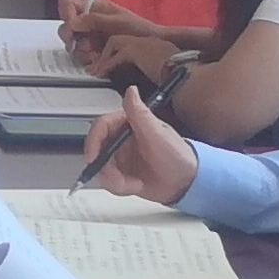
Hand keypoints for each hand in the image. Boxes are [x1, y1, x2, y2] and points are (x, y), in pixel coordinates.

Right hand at [58, 0, 173, 66]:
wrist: (152, 44)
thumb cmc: (140, 29)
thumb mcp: (117, 22)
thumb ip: (95, 20)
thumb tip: (73, 21)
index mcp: (95, 7)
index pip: (69, 7)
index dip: (67, 17)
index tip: (72, 28)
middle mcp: (90, 20)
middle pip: (66, 26)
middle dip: (73, 38)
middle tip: (84, 44)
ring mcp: (91, 35)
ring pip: (72, 43)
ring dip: (82, 50)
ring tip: (95, 53)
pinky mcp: (93, 49)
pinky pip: (81, 54)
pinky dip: (87, 58)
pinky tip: (98, 58)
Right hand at [81, 92, 197, 203]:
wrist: (185, 182)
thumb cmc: (178, 155)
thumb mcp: (158, 134)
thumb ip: (140, 114)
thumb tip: (131, 91)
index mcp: (128, 124)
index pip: (101, 127)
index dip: (93, 141)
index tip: (93, 157)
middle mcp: (121, 139)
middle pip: (97, 150)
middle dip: (105, 168)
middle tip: (116, 178)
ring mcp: (120, 157)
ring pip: (102, 169)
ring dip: (115, 180)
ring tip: (134, 183)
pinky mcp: (121, 173)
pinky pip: (109, 182)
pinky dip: (121, 187)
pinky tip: (137, 185)